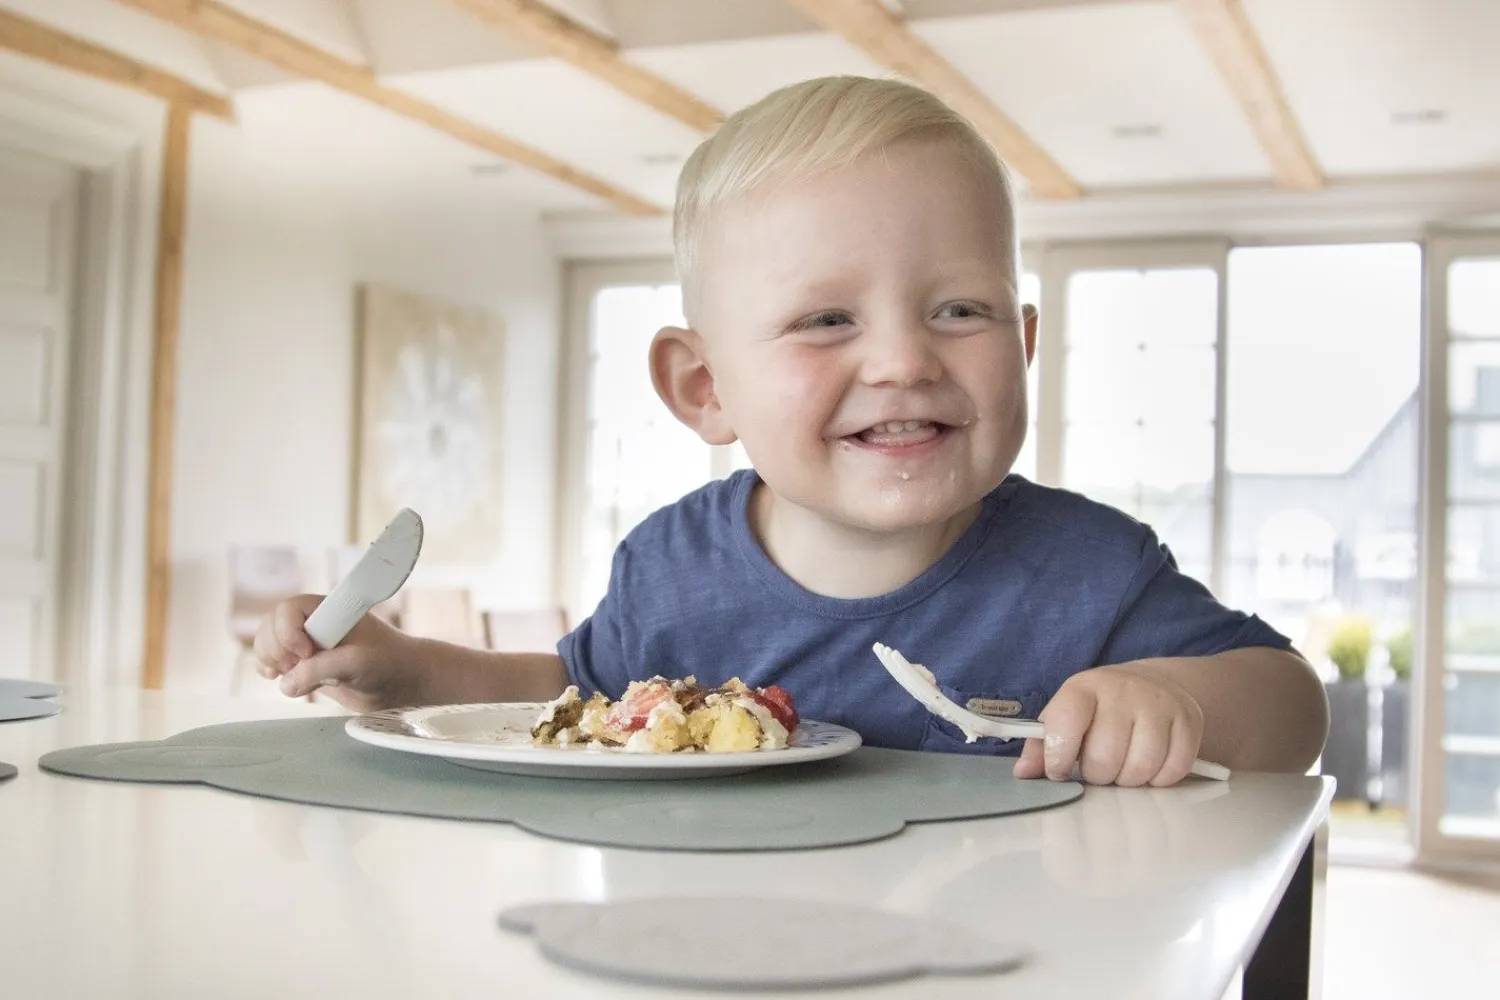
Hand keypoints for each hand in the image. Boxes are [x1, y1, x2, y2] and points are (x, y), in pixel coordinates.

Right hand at [253, 594, 425, 712]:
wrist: (402, 684)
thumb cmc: (388, 663)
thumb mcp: (358, 663)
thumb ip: (321, 669)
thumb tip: (286, 684)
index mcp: (330, 609)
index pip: (289, 608)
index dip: (288, 631)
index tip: (307, 653)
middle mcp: (315, 622)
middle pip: (271, 625)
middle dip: (276, 648)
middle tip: (297, 666)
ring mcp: (307, 643)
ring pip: (268, 643)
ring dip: (271, 660)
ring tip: (293, 675)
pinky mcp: (305, 665)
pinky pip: (272, 662)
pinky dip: (269, 670)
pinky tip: (280, 679)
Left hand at [1013, 665, 1204, 786]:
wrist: (1151, 685)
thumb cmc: (1098, 709)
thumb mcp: (1066, 716)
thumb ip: (1041, 745)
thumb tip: (1023, 773)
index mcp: (1084, 687)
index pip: (1065, 723)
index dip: (1059, 756)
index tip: (1059, 769)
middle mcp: (1123, 690)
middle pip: (1104, 757)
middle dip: (1096, 774)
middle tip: (1097, 767)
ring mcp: (1159, 704)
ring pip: (1140, 768)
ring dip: (1127, 780)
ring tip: (1121, 767)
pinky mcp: (1189, 721)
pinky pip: (1173, 771)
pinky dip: (1158, 779)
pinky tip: (1148, 765)